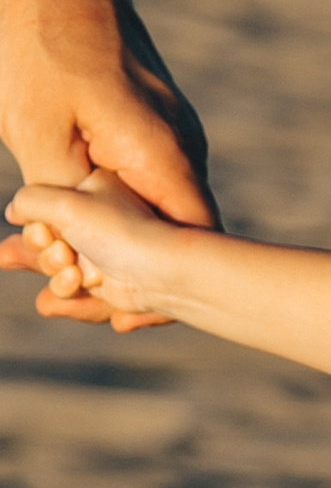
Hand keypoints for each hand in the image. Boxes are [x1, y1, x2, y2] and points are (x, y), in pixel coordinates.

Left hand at [0, 0, 216, 331]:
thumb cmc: (41, 39)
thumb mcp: (37, 130)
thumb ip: (62, 203)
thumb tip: (66, 262)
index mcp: (165, 153)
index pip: (194, 246)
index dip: (159, 291)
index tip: (111, 317)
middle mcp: (178, 147)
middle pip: (164, 238)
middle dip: (105, 274)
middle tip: (46, 300)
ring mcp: (164, 134)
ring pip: (139, 210)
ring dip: (87, 241)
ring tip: (21, 260)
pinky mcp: (141, 124)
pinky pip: (125, 182)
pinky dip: (86, 208)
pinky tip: (39, 221)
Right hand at [6, 169, 194, 323]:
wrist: (160, 274)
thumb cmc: (117, 232)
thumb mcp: (63, 203)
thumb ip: (29, 201)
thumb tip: (14, 212)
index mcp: (93, 189)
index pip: (43, 209)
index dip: (36, 230)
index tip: (46, 236)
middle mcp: (97, 219)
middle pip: (45, 241)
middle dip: (43, 256)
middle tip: (65, 257)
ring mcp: (102, 251)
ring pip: (55, 269)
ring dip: (58, 278)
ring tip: (76, 278)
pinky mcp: (106, 282)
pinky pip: (71, 292)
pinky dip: (67, 298)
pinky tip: (65, 298)